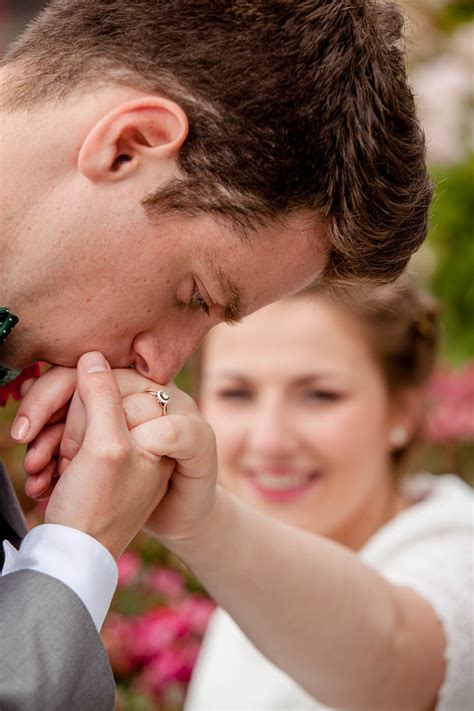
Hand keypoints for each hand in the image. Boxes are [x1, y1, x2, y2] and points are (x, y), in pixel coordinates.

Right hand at [22, 368, 193, 497]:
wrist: (76, 562)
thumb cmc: (96, 509)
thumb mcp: (106, 449)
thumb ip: (104, 398)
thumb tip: (93, 356)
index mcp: (156, 425)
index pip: (106, 385)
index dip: (74, 412)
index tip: (67, 448)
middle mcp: (142, 431)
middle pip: (86, 401)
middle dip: (55, 430)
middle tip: (42, 460)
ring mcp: (118, 445)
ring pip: (69, 419)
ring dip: (45, 446)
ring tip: (38, 475)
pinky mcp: (96, 459)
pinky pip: (64, 439)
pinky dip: (48, 459)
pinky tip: (40, 481)